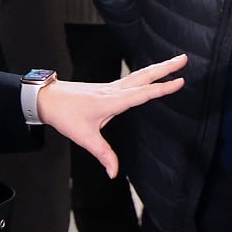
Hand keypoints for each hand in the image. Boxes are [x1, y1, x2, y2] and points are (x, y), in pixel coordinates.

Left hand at [37, 55, 187, 176]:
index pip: (143, 93)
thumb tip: (113, 172)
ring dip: (158, 68)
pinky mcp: (107, 88)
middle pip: (145, 76)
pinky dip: (146, 74)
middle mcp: (114, 91)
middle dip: (166, 67)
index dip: (163, 88)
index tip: (180, 81)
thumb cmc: (65, 115)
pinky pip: (132, 78)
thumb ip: (103, 154)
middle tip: (184, 58)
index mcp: (112, 101)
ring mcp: (111, 87)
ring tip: (175, 61)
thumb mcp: (84, 138)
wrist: (47, 98)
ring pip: (140, 74)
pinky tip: (150, 74)